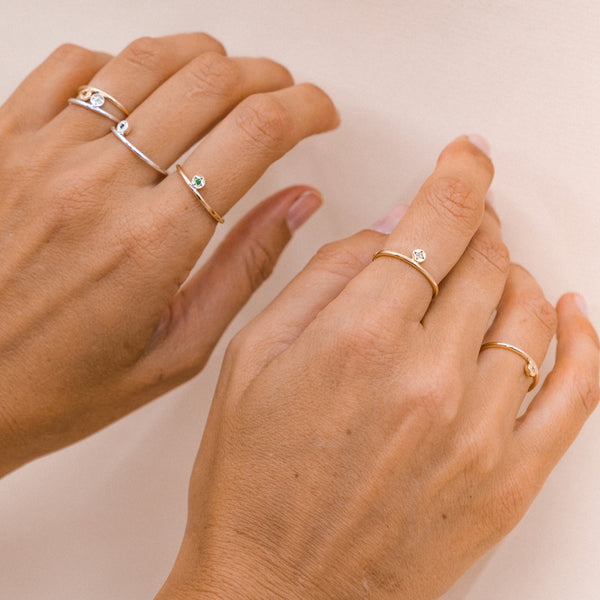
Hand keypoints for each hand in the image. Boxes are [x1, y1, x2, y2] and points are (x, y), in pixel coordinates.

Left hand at [0, 33, 337, 475]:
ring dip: (206, 55)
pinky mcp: (6, 145)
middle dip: (268, 76)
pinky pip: (74, 67)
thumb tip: (296, 205)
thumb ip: (244, 268)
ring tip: (230, 74)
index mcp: (154, 243)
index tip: (319, 113)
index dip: (304, 109)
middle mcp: (101, 186)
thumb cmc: (62, 386)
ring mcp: (48, 156)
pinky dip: (124, 62)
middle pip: (210, 83)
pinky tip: (145, 88)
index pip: (254, 135)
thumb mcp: (178, 349)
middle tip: (286, 93)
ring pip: (147, 60)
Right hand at [156, 137, 598, 599]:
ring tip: (489, 272)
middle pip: (484, 260)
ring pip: (531, 311)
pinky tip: (570, 317)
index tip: (468, 157)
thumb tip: (383, 231)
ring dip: (513, 274)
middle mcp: (427, 377)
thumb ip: (322, 279)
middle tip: (461, 221)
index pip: (435, 224)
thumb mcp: (251, 358)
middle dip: (475, 226)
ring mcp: (477, 430)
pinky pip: (577, 390)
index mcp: (359, 338)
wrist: (274, 589)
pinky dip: (582, 341)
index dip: (458, 176)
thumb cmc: (251, 481)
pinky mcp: (506, 479)